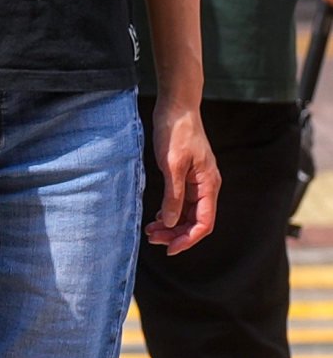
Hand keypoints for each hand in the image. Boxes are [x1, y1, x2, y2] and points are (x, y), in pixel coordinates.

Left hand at [145, 101, 220, 254]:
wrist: (177, 108)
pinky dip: (170, 212)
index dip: (188, 239)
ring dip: (172, 225)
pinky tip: (156, 216)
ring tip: (150, 230)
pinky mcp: (187, 176)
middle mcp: (207, 186)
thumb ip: (173, 195)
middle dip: (176, 234)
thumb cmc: (176, 132)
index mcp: (209, 185)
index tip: (169, 249)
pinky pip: (182, 202)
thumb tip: (171, 223)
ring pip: (188, 213)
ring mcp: (198, 181)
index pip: (204, 223)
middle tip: (151, 238)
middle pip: (196, 221)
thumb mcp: (172, 164)